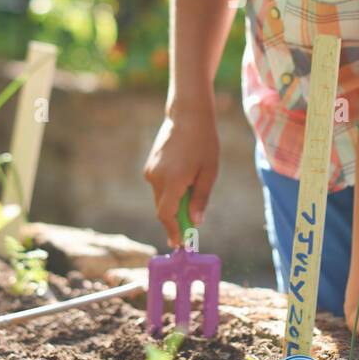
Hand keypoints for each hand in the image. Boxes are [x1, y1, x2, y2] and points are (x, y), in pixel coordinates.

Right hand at [143, 101, 218, 247]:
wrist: (187, 115)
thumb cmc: (204, 142)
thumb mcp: (209, 172)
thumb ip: (200, 199)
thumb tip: (195, 222)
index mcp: (172, 181)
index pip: (166, 215)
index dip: (173, 231)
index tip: (179, 244)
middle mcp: (156, 178)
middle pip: (163, 209)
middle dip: (176, 220)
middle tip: (190, 227)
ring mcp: (150, 171)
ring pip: (161, 198)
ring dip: (174, 203)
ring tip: (193, 187)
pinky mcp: (149, 166)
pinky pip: (159, 187)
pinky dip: (170, 191)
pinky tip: (185, 177)